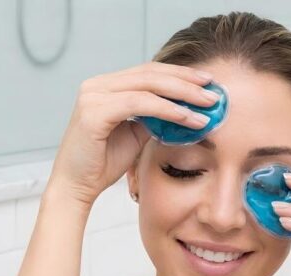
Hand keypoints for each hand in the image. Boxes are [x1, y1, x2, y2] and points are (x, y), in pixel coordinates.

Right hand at [46, 62, 218, 207]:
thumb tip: (186, 108)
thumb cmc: (102, 164)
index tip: (207, 82)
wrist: (76, 187)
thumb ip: (154, 117)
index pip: (147, 72)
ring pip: (147, 85)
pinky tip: (188, 118)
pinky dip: (167, 109)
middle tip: (214, 90)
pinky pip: (140, 104)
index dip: (179, 75)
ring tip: (208, 105)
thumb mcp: (135, 135)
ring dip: (182, 94)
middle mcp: (96, 85)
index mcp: (104, 87)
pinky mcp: (94, 112)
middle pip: (150, 73)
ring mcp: (93, 96)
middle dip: (186, 80)